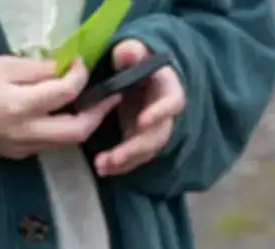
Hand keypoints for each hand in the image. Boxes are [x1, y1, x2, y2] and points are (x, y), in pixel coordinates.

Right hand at [0, 55, 121, 158]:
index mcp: (20, 106)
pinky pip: (52, 144)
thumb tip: (68, 69)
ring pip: (69, 141)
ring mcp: (24, 148)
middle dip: (99, 112)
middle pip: (78, 130)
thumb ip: (40, 70)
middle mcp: (26, 132)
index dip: (81, 77)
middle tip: (111, 95)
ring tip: (94, 103)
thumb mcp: (4, 66)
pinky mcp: (21, 155)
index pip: (66, 93)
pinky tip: (68, 115)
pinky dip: (66, 130)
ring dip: (86, 123)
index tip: (83, 64)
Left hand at [93, 40, 185, 175]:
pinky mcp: (139, 141)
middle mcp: (165, 115)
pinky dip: (119, 165)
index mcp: (168, 90)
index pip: (172, 103)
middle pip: (158, 135)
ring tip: (102, 167)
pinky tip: (103, 170)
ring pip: (146, 151)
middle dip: (136, 148)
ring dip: (126, 161)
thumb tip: (124, 54)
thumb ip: (131, 51)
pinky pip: (133, 157)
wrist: (137, 75)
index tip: (142, 122)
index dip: (159, 113)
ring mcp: (152, 131)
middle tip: (114, 158)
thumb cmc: (136, 62)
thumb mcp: (134, 51)